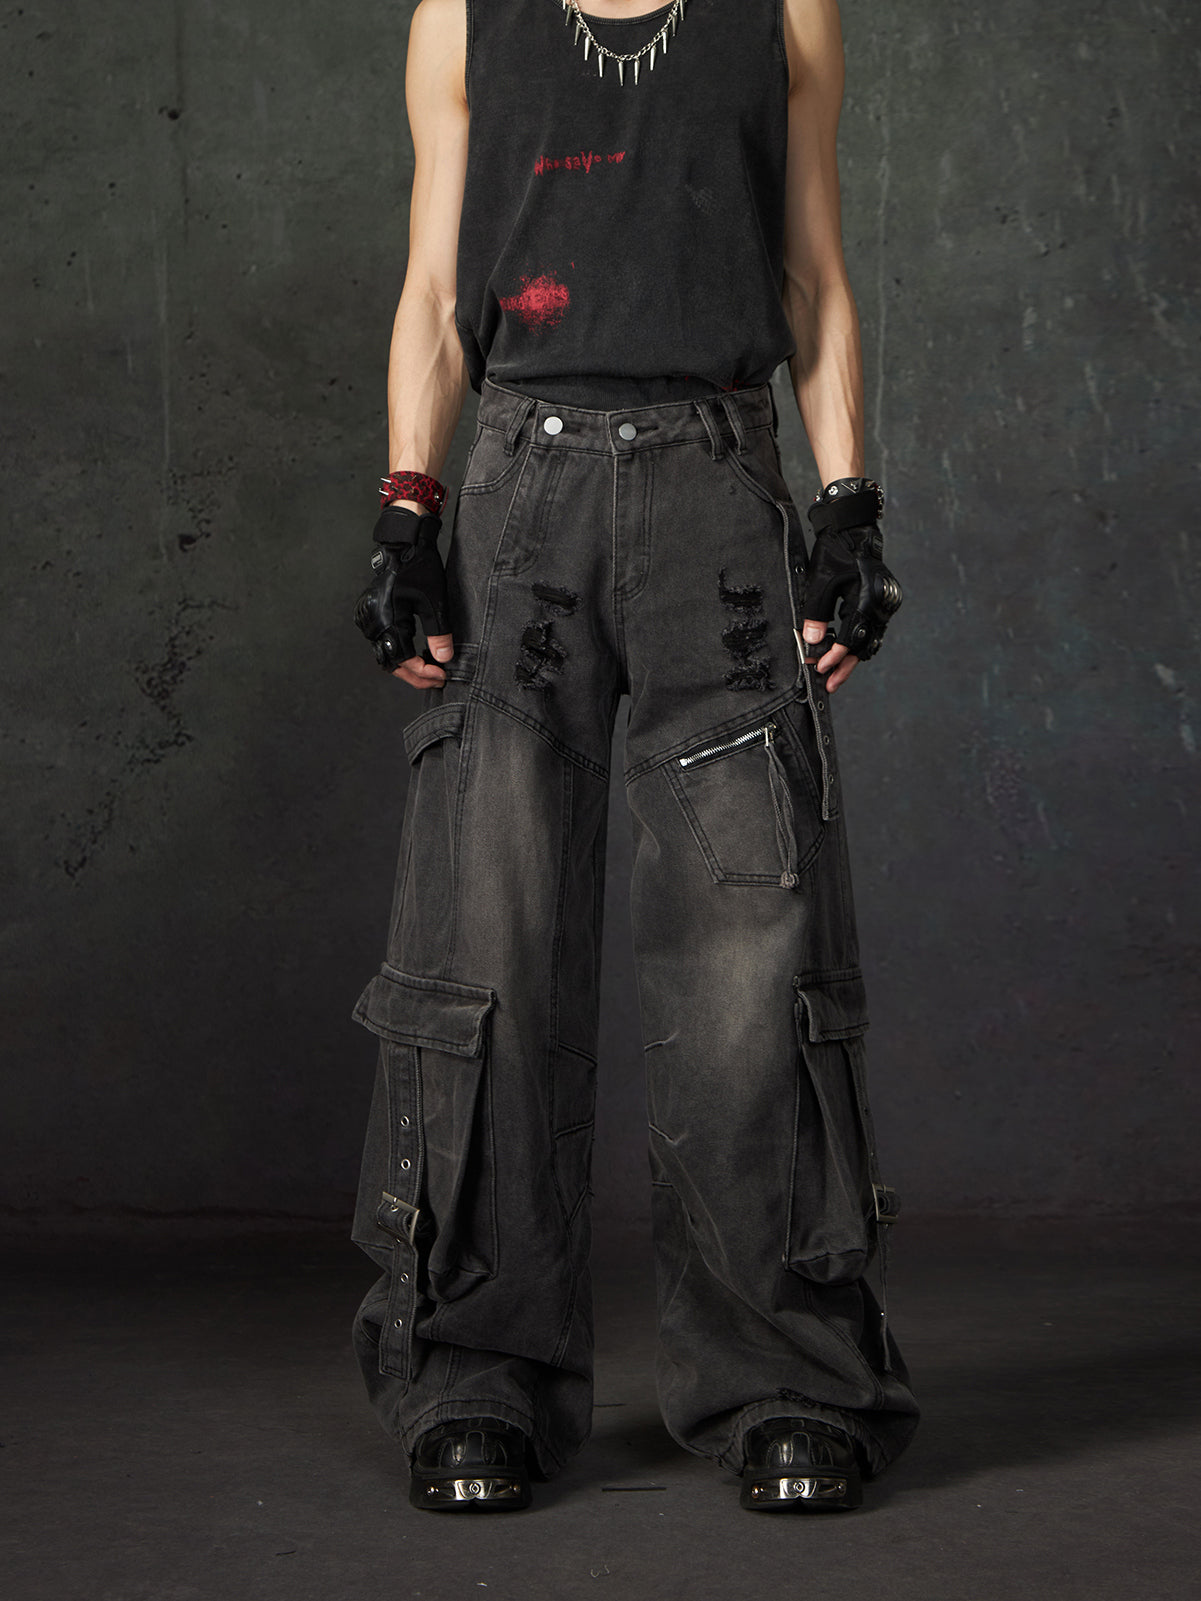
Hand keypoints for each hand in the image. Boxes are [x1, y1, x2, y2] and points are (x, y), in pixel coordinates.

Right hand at [353, 503, 455, 688]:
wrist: (404, 545)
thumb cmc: (419, 568)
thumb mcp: (435, 602)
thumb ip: (439, 634)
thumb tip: (444, 659)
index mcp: (388, 620)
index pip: (404, 660)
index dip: (423, 673)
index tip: (440, 675)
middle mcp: (373, 622)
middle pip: (391, 663)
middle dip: (414, 675)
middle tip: (435, 679)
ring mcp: (369, 618)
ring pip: (385, 654)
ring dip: (405, 666)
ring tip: (428, 669)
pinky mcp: (370, 613)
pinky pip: (381, 641)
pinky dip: (397, 651)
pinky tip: (414, 652)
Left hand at [802, 483, 902, 691]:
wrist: (855, 530)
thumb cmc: (836, 552)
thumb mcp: (820, 582)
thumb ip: (816, 613)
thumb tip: (811, 641)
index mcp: (866, 598)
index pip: (850, 637)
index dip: (834, 656)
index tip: (819, 668)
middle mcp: (881, 604)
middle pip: (864, 644)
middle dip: (845, 666)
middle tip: (829, 685)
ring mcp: (886, 603)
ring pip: (870, 639)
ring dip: (853, 658)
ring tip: (835, 675)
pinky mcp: (884, 602)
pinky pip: (873, 629)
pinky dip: (858, 642)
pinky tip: (844, 652)